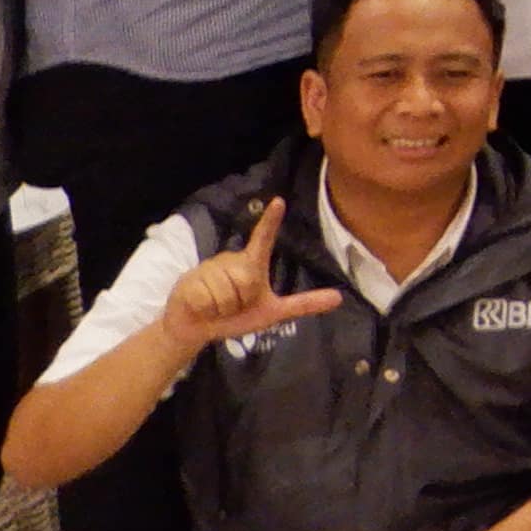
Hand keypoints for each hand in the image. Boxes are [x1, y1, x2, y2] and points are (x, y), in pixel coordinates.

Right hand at [160, 197, 347, 353]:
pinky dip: (208, 309)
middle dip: (241, 300)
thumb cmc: (235, 316)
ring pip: (227, 292)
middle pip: (246, 280)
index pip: (264, 239)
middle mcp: (231, 260)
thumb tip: (339, 298)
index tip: (279, 201)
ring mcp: (209, 268)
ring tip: (216, 305)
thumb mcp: (272, 313)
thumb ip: (303, 305)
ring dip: (223, 307)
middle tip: (232, 304)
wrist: (197, 329)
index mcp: (251, 264)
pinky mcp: (190, 280)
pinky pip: (208, 299)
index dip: (271, 221)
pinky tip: (201, 306)